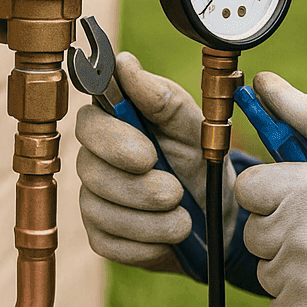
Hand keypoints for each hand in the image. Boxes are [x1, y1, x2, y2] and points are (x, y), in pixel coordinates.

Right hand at [75, 52, 234, 272]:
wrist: (219, 213)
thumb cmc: (200, 158)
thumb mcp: (194, 126)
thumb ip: (162, 98)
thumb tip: (124, 63)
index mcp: (114, 123)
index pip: (87, 124)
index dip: (112, 141)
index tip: (148, 155)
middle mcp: (94, 160)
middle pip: (90, 171)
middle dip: (139, 187)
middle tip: (175, 192)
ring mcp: (94, 199)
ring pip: (101, 210)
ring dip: (151, 219)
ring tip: (183, 218)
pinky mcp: (102, 236)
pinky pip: (111, 243)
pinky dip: (148, 243)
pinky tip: (170, 235)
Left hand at [233, 73, 306, 306]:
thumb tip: (264, 83)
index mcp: (303, 188)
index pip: (250, 189)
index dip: (275, 194)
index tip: (303, 200)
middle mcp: (294, 233)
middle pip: (255, 232)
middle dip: (283, 231)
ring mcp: (297, 278)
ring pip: (267, 270)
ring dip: (293, 268)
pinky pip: (280, 305)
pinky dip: (303, 302)